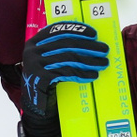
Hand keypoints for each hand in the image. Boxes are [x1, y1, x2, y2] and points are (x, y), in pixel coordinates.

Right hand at [19, 22, 109, 136]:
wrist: (35, 107)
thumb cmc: (46, 82)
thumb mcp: (47, 62)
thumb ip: (58, 50)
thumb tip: (88, 42)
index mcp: (34, 43)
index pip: (57, 30)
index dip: (76, 30)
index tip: (93, 34)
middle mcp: (32, 51)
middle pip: (66, 43)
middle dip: (88, 46)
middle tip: (104, 49)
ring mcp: (35, 64)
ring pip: (69, 58)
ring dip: (90, 60)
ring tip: (103, 63)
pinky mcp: (41, 78)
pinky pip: (67, 72)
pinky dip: (82, 73)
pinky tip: (93, 74)